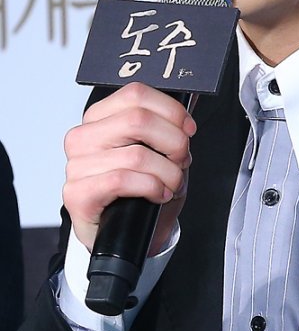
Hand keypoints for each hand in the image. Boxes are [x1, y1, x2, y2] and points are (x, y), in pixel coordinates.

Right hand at [62, 82, 195, 253]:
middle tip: (181, 159)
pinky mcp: (78, 193)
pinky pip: (122, 180)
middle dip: (173, 142)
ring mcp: (77, 165)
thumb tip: (189, 108)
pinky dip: (151, 187)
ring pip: (137, 154)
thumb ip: (167, 127)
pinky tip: (158, 194)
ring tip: (172, 183)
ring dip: (167, 172)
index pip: (136, 94)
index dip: (171, 110)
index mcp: (100, 117)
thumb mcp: (157, 151)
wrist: (124, 236)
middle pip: (138, 120)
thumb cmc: (141, 189)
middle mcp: (83, 136)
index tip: (188, 129)